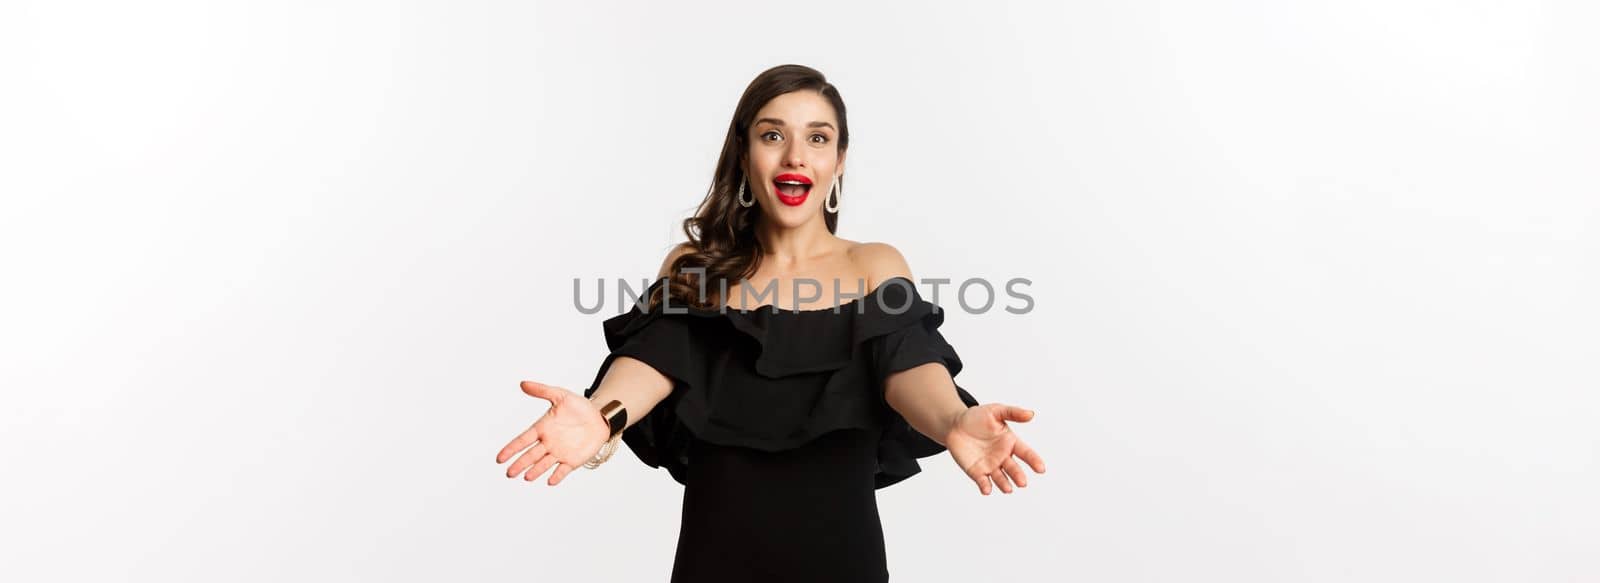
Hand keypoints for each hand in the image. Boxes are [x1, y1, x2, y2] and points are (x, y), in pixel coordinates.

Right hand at [496, 380, 610, 485]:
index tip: (500, 458)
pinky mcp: (572, 461)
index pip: (523, 440)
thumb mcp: (561, 395)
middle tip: (509, 473)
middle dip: (520, 464)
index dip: (511, 449)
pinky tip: (550, 481)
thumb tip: (523, 383)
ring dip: (535, 471)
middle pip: (530, 455)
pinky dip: (556, 476)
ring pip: (543, 464)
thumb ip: (542, 391)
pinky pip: (562, 470)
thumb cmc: (579, 407)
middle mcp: (548, 443)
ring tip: (527, 477)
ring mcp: (559, 453)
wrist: (600, 417)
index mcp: (542, 428)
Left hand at [944, 404, 1046, 494]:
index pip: (1026, 453)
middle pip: (1013, 468)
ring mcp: (990, 465)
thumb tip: (1031, 414)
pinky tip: (987, 490)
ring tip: (1008, 489)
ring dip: (1004, 484)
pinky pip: (982, 481)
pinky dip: (985, 486)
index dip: (1034, 460)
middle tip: (1023, 483)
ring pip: (1000, 478)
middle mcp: (1003, 457)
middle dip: (1018, 476)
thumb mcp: (996, 411)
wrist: (955, 425)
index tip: (1041, 469)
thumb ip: (1013, 413)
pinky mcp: (977, 472)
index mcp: (1010, 442)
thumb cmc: (977, 417)